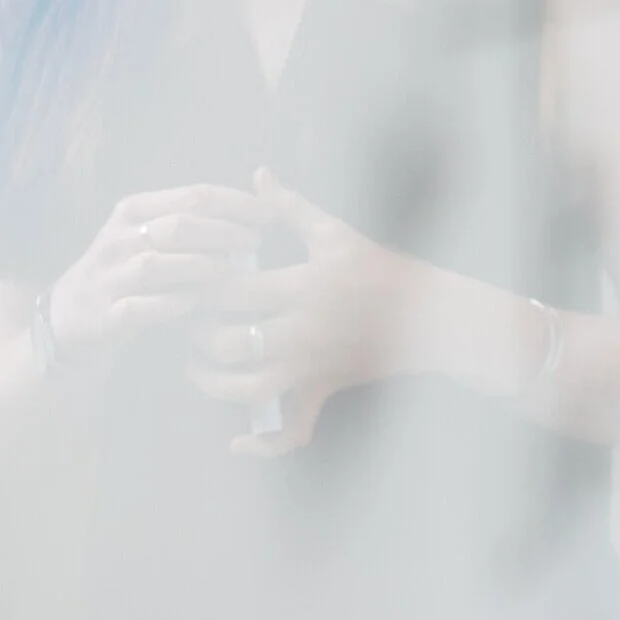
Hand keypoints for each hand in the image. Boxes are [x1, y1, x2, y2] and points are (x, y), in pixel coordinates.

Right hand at [47, 184, 271, 358]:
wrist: (69, 317)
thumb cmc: (129, 270)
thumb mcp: (151, 233)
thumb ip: (195, 216)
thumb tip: (263, 195)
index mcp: (134, 210)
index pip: (194, 195)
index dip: (238, 203)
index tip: (271, 214)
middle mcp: (118, 239)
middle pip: (180, 226)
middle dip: (225, 233)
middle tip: (256, 243)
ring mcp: (108, 278)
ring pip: (157, 265)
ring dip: (201, 266)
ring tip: (230, 271)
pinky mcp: (105, 316)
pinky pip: (140, 307)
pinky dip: (172, 303)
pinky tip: (196, 301)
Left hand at [188, 169, 422, 456]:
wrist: (431, 314)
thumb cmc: (381, 268)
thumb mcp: (336, 233)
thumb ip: (290, 207)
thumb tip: (258, 175)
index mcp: (303, 285)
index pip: (231, 290)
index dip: (199, 288)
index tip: (189, 282)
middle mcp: (303, 329)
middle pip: (228, 342)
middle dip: (198, 337)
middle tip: (188, 324)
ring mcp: (312, 364)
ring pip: (247, 389)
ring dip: (213, 384)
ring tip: (198, 368)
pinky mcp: (324, 388)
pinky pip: (293, 429)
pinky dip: (263, 444)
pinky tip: (236, 441)